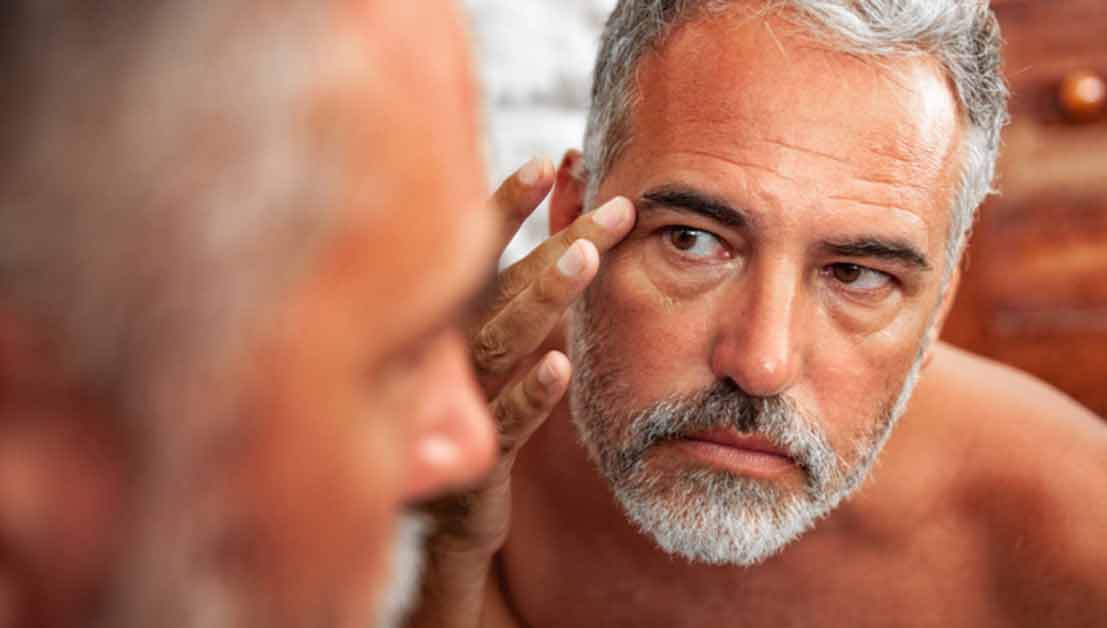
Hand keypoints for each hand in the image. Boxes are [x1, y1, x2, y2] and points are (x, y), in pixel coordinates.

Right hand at [411, 154, 634, 626]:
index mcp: (454, 319)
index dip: (510, 205)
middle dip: (559, 241)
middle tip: (616, 209)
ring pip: (502, 340)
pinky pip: (505, 421)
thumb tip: (564, 236)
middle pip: (504, 284)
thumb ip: (514, 300)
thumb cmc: (467, 418)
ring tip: (588, 260)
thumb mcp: (485, 355)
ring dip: (544, 298)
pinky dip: (531, 392)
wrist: (441, 515)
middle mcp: (447, 349)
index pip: (480, 250)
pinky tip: (562, 364)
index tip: (550, 161)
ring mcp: (456, 400)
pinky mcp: (471, 456)